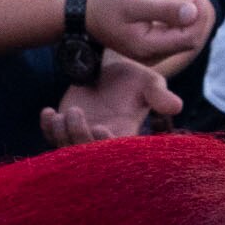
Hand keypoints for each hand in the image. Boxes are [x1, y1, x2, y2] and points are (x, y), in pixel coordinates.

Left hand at [40, 50, 181, 145]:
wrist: (110, 68)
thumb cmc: (133, 77)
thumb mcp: (150, 82)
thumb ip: (160, 95)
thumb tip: (176, 106)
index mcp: (123, 136)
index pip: (113, 156)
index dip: (104, 147)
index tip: (100, 127)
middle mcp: (101, 141)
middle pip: (85, 157)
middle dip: (78, 138)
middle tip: (76, 112)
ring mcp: (81, 135)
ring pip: (66, 150)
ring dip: (61, 134)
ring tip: (66, 111)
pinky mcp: (64, 126)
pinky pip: (52, 137)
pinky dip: (47, 128)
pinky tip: (49, 111)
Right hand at [86, 0, 207, 68]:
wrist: (84, 14)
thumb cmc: (107, 6)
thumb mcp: (135, 3)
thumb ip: (165, 10)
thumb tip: (193, 12)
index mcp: (149, 48)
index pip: (189, 38)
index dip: (199, 18)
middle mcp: (152, 55)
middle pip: (188, 37)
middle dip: (189, 12)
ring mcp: (151, 51)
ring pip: (181, 33)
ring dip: (180, 10)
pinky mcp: (149, 43)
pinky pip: (172, 31)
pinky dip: (172, 14)